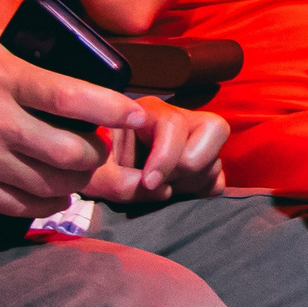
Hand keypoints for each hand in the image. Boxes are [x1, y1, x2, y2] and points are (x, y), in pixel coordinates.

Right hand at [0, 21, 148, 215]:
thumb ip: (20, 45)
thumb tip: (66, 47)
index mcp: (3, 78)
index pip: (74, 98)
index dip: (114, 110)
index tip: (138, 113)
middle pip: (71, 153)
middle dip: (99, 154)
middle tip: (101, 146)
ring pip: (51, 185)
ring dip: (77, 182)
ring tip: (81, 169)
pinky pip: (21, 206)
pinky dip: (48, 204)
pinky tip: (56, 194)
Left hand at [83, 96, 227, 203]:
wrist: (91, 176)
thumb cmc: (89, 168)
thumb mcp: (90, 173)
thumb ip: (116, 181)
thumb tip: (162, 191)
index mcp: (148, 112)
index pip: (175, 124)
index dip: (167, 155)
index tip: (149, 182)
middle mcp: (179, 120)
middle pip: (214, 130)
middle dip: (188, 165)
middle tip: (161, 182)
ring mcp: (195, 141)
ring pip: (216, 159)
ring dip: (191, 182)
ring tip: (162, 189)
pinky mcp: (203, 163)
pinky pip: (217, 179)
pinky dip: (201, 192)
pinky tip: (177, 194)